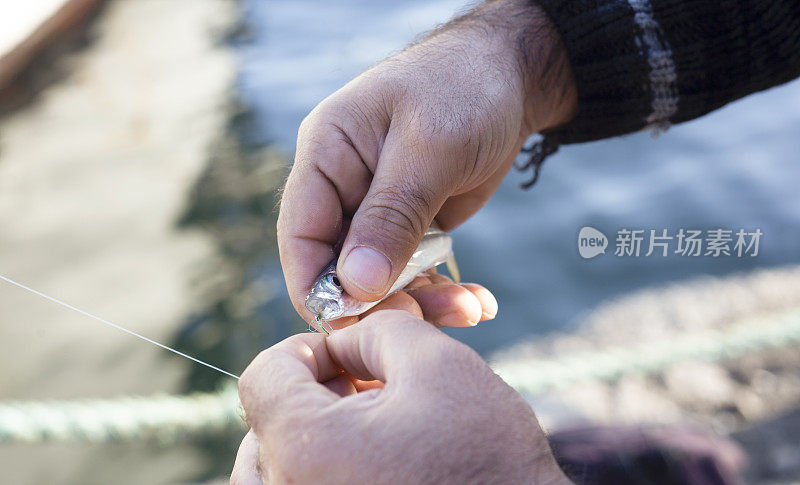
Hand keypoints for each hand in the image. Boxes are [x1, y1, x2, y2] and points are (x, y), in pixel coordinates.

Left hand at [231, 311, 570, 483]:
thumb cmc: (488, 460)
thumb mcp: (438, 364)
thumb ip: (376, 329)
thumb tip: (344, 343)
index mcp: (304, 448)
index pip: (264, 376)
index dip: (309, 349)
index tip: (351, 353)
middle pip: (267, 426)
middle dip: (315, 395)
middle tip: (370, 390)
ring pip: (281, 468)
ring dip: (319, 437)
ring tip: (379, 428)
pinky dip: (327, 471)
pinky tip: (379, 464)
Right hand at [278, 0, 576, 322]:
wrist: (513, 77)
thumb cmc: (463, 89)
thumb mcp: (428, 150)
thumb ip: (391, 216)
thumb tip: (356, 285)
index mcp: (326, 154)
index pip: (301, 233)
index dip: (316, 286)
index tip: (347, 328)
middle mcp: (343, 185)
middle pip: (339, 264)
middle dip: (378, 301)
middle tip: (422, 323)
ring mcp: (377, 208)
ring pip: (380, 276)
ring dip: (420, 300)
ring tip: (469, 310)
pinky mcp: (410, 223)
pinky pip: (413, 271)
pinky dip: (441, 290)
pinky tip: (475, 303)